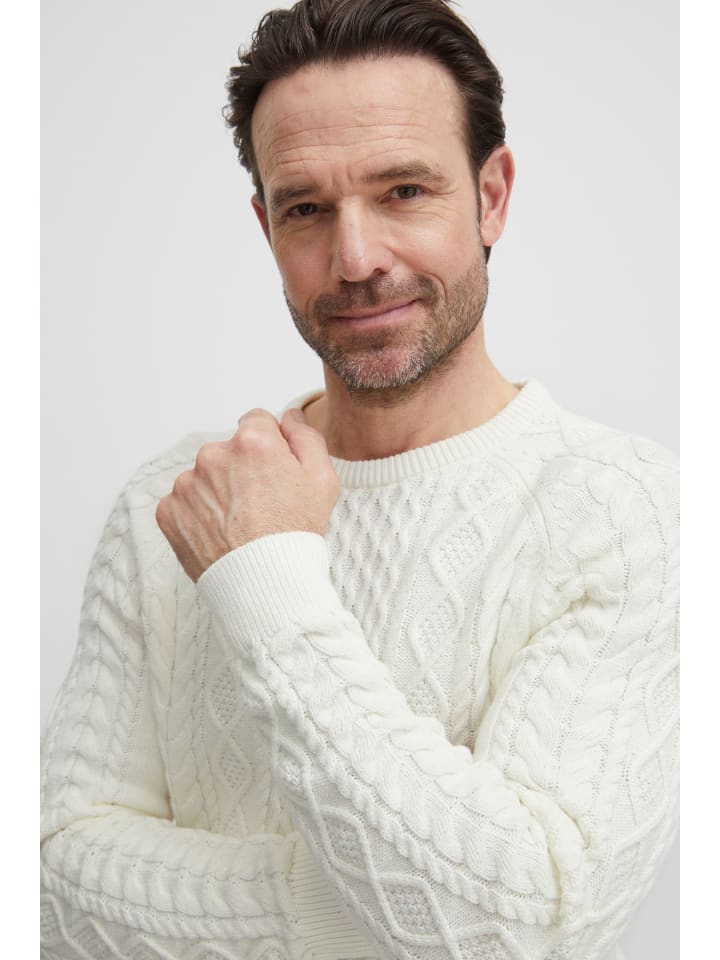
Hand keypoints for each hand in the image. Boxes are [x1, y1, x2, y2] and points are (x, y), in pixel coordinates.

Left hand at [156, 408, 338, 581]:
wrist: (264, 585)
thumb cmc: (296, 535)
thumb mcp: (323, 480)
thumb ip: (306, 437)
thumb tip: (289, 417)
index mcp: (252, 441)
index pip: (256, 421)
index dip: (270, 447)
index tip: (274, 472)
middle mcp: (213, 455)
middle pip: (228, 450)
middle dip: (241, 469)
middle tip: (260, 504)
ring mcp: (186, 484)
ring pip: (204, 477)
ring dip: (218, 492)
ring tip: (239, 524)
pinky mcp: (168, 511)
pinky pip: (184, 503)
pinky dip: (198, 515)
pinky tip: (220, 533)